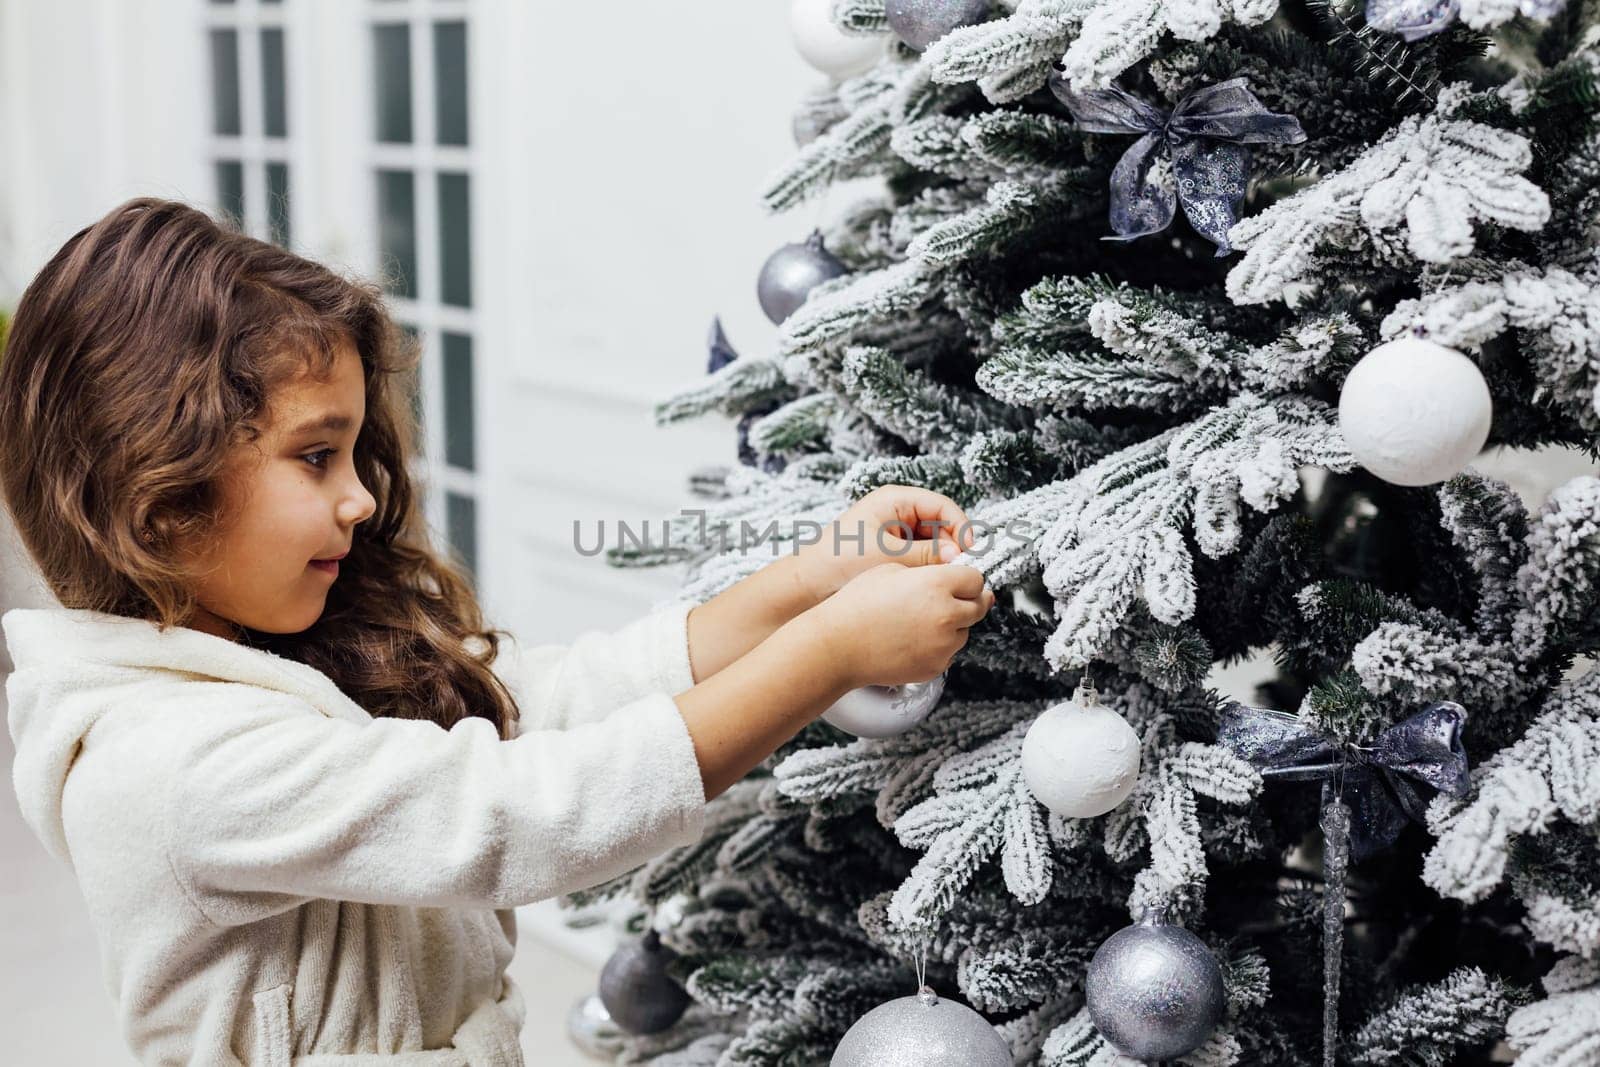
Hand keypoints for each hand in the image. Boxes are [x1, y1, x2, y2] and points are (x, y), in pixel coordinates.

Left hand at [793, 485, 978, 605]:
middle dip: (952, 547)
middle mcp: (896, 511)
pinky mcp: (890, 551)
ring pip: (932, 543)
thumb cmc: (839, 562)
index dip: (961, 527)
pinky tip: (929, 584)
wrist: (806, 586)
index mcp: (894, 499)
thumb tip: (959, 559)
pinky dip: (927, 568)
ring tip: (943, 580)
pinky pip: (919, 556)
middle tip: (959, 572)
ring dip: (940, 560)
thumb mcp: (889, 556)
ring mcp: (894, 531)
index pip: (942, 506)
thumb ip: (928, 556)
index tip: (971, 552)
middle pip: (940, 524)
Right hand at [807, 561, 994, 688]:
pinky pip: (948, 652)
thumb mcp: (891, 568)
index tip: (957, 580)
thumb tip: (955, 577)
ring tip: (919, 621)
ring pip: (964, 631)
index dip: (966, 578)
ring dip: (953, 625)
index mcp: (937, 584)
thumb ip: (929, 570)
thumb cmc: (858, 604)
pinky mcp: (935, 666)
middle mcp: (946, 615)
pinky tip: (912, 639)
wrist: (838, 646)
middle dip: (968, 600)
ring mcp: (943, 645)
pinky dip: (938, 646)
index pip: (976, 579)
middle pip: (979, 606)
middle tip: (947, 599)